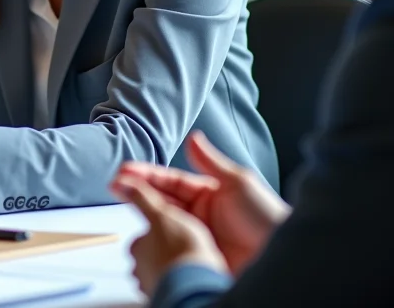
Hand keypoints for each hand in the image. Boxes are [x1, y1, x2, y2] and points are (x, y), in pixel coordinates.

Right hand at [112, 131, 290, 274]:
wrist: (280, 256)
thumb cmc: (266, 217)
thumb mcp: (239, 183)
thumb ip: (211, 162)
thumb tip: (193, 137)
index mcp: (206, 193)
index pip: (170, 181)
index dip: (147, 174)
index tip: (125, 171)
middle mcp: (197, 214)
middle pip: (160, 199)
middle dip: (136, 190)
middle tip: (114, 184)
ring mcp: (195, 235)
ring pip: (160, 221)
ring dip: (140, 212)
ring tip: (122, 204)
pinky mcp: (195, 255)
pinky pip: (169, 246)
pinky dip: (153, 240)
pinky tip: (140, 236)